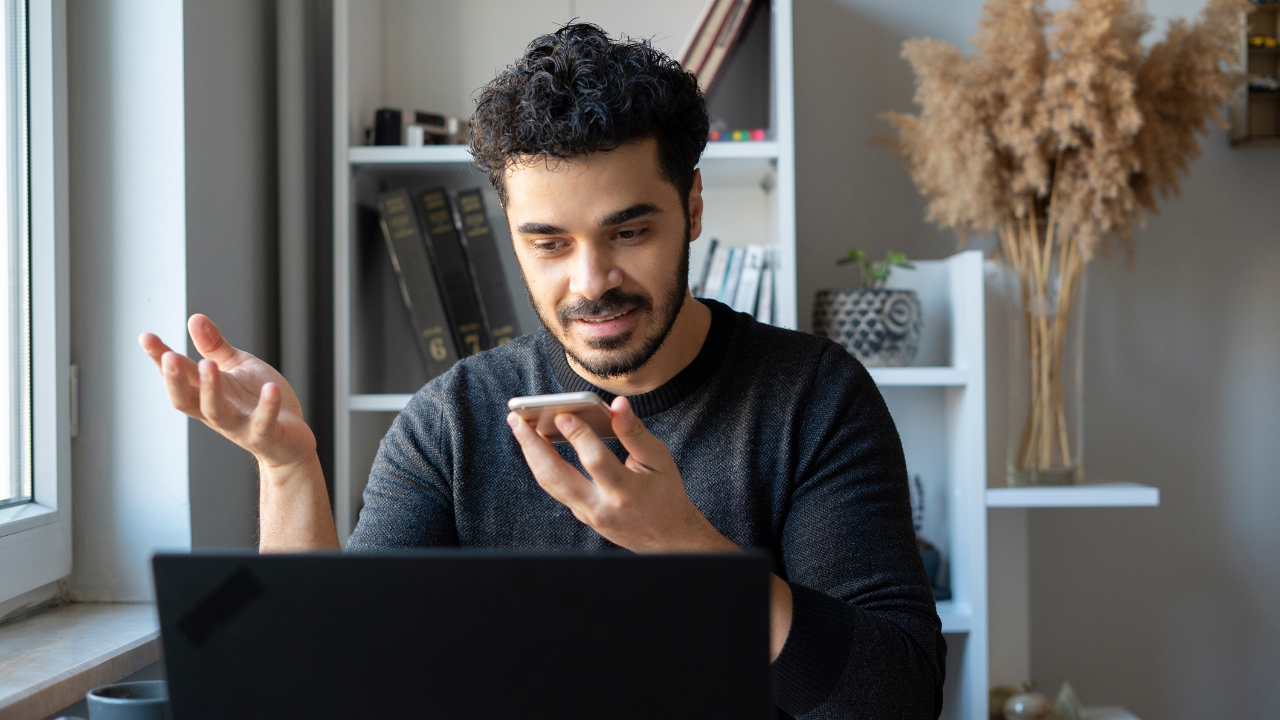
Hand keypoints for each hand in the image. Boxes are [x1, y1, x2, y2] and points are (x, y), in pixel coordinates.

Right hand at [139, 314, 315, 471]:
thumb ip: (215, 347)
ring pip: (216, 412)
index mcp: (205, 393)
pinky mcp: (264, 436)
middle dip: (175, 381)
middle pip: (186, 400)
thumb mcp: (236, 367)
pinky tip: (270, 388)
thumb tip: (194, 318)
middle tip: (169, 357)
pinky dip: (267, 407)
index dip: (160, 359)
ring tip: (209, 365)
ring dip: (210, 390)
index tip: (145, 337)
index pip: (178, 376)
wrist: (289, 438)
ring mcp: (239, 426)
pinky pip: (263, 423)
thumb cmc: (257, 400)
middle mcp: (215, 412)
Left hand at [507, 395, 736, 552]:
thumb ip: (634, 432)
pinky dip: (543, 463)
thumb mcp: (659, 460)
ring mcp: (587, 514)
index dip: (579, 436)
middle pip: (557, 476)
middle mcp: (601, 507)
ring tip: (519, 426)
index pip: (596, 462)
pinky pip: (556, 487)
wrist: (666, 537)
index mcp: (626, 492)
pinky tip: (536, 443)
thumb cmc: (665, 493)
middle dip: (533, 445)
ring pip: (549, 483)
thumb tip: (618, 404)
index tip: (562, 413)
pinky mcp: (580, 514)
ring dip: (530, 453)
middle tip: (516, 417)